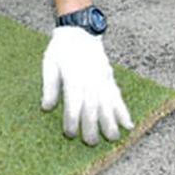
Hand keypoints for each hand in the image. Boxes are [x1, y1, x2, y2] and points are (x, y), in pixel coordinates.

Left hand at [41, 27, 133, 144]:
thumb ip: (50, 86)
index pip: (73, 103)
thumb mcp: (49, 64)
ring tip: (113, 138)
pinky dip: (123, 110)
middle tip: (91, 143)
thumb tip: (46, 108)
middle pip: (92, 107)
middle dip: (92, 126)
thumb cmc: (61, 49)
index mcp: (73, 76)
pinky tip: (128, 124)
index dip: (72, 120)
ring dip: (111, 122)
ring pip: (107, 103)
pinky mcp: (109, 77)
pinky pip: (117, 96)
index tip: (70, 134)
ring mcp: (102, 78)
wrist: (79, 30)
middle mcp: (90, 79)